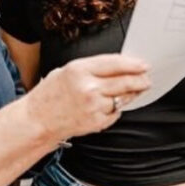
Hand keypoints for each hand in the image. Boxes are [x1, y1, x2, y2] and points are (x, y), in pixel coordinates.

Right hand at [25, 54, 149, 143]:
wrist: (37, 120)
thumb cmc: (49, 94)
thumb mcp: (66, 71)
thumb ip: (91, 67)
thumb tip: (117, 65)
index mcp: (79, 70)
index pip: (115, 64)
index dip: (133, 64)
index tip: (143, 65)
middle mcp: (88, 88)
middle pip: (125, 81)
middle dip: (140, 80)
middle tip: (146, 79)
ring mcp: (94, 106)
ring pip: (123, 98)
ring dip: (132, 94)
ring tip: (135, 90)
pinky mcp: (96, 122)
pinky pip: (116, 113)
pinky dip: (117, 108)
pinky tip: (110, 105)